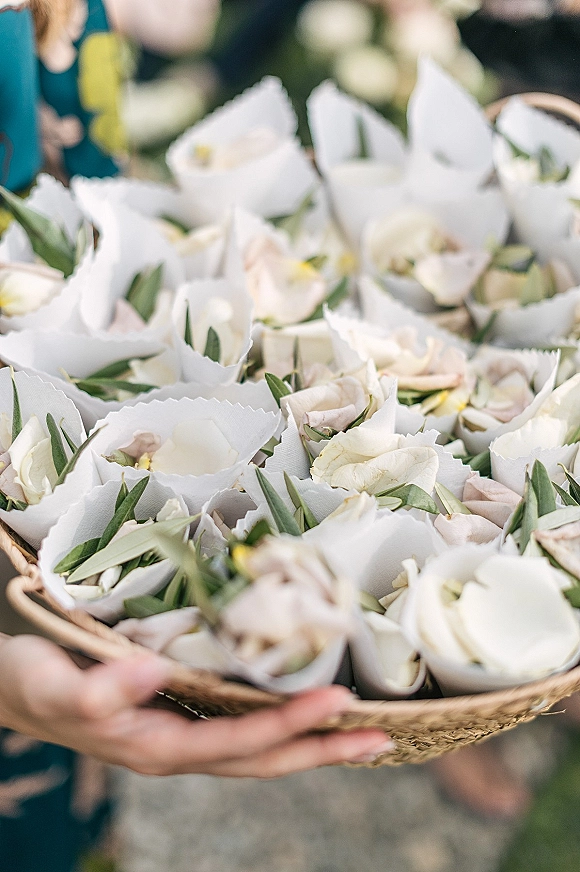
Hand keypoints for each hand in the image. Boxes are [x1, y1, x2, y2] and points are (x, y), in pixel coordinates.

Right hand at [0, 636, 392, 777]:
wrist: (19, 692)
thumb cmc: (38, 686)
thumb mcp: (59, 685)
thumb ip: (103, 687)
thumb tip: (157, 670)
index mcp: (158, 746)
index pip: (238, 741)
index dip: (289, 724)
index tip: (337, 700)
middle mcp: (180, 749)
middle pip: (263, 760)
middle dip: (321, 751)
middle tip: (379, 737)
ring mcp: (184, 738)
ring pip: (258, 751)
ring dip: (310, 744)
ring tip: (360, 733)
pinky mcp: (183, 719)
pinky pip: (243, 731)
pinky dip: (282, 727)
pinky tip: (301, 711)